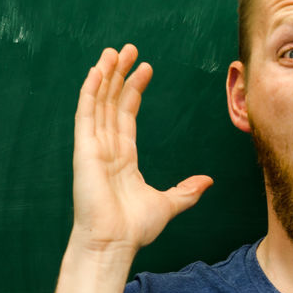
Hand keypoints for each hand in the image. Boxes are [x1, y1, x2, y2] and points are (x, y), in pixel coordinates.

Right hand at [70, 44, 212, 255]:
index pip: (126, 114)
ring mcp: (93, 147)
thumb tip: (207, 181)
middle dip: (119, 74)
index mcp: (122, 157)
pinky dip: (90, 92)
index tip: (145, 67)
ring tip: (113, 51)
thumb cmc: (134, 229)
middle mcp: (106, 148)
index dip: (134, 89)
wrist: (115, 244)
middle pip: (112, 102)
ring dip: (105, 75)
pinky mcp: (84, 150)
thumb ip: (186, 191)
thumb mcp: (168, 204)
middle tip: (129, 49)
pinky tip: (97, 71)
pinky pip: (86, 115)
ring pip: (98, 102)